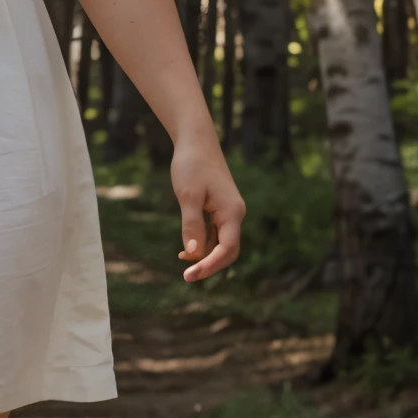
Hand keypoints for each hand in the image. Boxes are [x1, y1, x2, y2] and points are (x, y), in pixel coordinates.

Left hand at [171, 135, 243, 281]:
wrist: (196, 141)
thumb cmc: (192, 165)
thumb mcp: (188, 195)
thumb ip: (191, 225)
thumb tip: (193, 253)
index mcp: (232, 212)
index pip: (227, 249)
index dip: (210, 265)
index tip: (190, 275)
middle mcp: (235, 214)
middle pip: (228, 251)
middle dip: (210, 264)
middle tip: (187, 276)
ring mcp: (228, 212)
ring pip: (221, 243)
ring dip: (205, 255)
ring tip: (182, 261)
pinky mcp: (220, 209)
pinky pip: (216, 233)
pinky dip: (203, 244)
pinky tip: (186, 249)